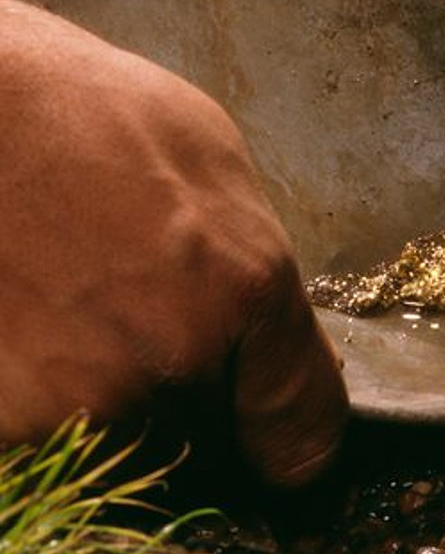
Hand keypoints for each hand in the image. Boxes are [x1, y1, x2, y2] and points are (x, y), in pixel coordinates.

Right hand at [0, 0, 348, 488]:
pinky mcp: (0, 423)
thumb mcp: (214, 161)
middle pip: (211, 437)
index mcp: (245, 285)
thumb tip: (273, 349)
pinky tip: (36, 315)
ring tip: (80, 300)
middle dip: (195, 392)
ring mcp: (76, 399)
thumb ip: (260, 270)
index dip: (291, 437)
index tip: (276, 436)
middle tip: (145, 312)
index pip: (304, 431)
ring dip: (116, 394)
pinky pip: (54, 436)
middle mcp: (172, 358)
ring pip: (129, 441)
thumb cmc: (87, 112)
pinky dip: (49, 393)